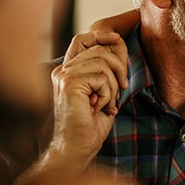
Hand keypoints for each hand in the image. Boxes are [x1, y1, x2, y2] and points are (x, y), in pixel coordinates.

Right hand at [43, 35, 127, 172]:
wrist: (76, 149)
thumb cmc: (89, 127)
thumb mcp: (103, 95)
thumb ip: (107, 74)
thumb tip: (119, 48)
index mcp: (68, 72)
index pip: (82, 40)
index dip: (101, 35)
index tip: (117, 38)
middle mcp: (62, 71)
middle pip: (98, 49)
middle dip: (118, 67)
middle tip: (121, 88)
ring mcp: (64, 76)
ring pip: (102, 62)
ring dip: (112, 84)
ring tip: (107, 103)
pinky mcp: (70, 84)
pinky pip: (101, 78)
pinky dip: (108, 94)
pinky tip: (100, 108)